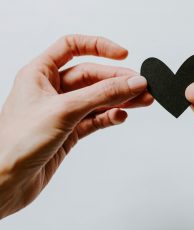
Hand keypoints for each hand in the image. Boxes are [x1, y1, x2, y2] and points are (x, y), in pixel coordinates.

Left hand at [0, 35, 152, 217]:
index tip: (123, 54)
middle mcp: (51, 90)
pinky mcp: (69, 131)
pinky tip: (120, 116)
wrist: (4, 183)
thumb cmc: (15, 143)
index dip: (98, 46)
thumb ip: (102, 94)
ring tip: (143, 100)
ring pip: (98, 98)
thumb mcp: (64, 110)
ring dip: (120, 99)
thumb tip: (132, 82)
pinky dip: (110, 117)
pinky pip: (96, 118)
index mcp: (40, 73)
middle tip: (142, 86)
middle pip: (92, 75)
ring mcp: (62, 111)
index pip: (72, 46)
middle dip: (118, 80)